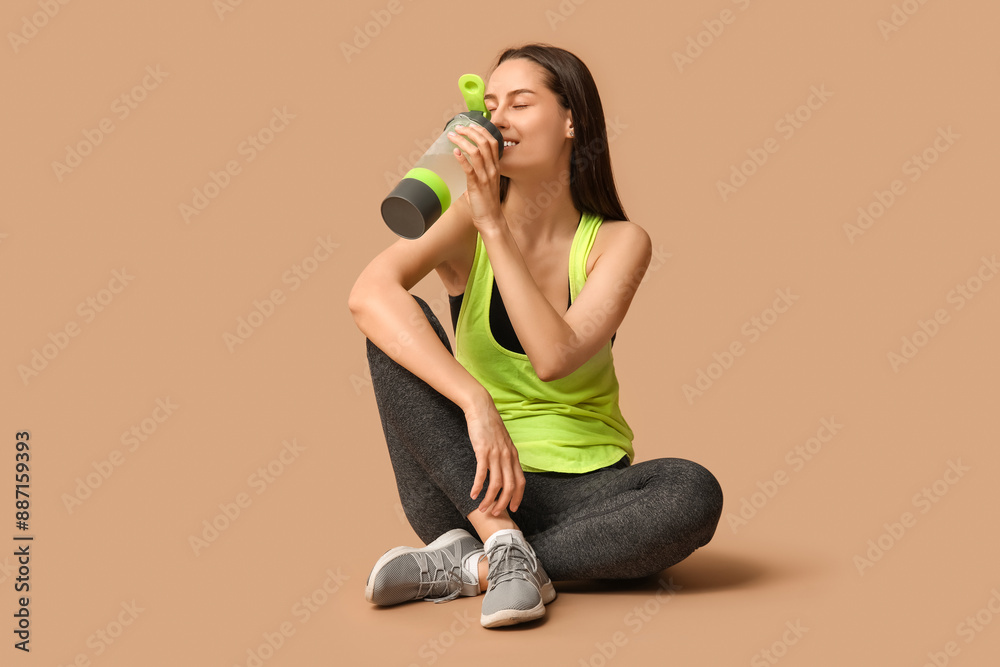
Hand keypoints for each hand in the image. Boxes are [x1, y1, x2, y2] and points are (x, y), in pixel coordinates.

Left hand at [448, 124, 504, 233]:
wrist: (491, 219)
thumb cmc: (486, 203)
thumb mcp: (484, 184)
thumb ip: (475, 173)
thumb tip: (461, 166)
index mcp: (495, 167)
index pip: (492, 142)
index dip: (481, 130)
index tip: (470, 125)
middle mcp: (492, 169)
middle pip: (485, 143)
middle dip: (471, 132)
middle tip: (458, 127)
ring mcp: (486, 177)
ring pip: (477, 152)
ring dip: (463, 141)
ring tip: (453, 136)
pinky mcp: (477, 186)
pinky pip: (470, 169)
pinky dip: (462, 158)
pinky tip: (455, 152)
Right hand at [464, 400, 525, 514]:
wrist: (481, 408)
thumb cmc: (490, 425)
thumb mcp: (502, 442)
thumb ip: (505, 456)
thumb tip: (503, 469)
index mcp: (513, 455)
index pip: (521, 482)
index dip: (517, 497)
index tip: (512, 508)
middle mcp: (507, 457)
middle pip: (510, 486)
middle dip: (503, 503)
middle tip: (495, 513)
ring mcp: (496, 454)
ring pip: (496, 484)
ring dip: (490, 499)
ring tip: (482, 508)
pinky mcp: (483, 451)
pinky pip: (482, 474)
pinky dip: (478, 486)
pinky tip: (472, 494)